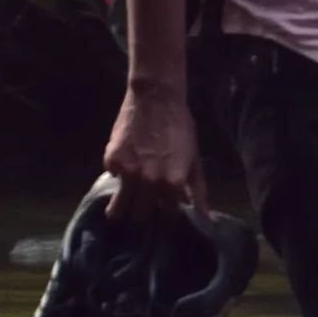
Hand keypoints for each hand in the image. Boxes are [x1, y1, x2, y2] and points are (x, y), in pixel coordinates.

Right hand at [103, 80, 205, 222]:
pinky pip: (110, 179)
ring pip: (117, 210)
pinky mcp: (111, 161)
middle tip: (142, 207)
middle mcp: (150, 183)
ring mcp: (128, 174)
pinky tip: (123, 165)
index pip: (167, 218)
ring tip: (120, 207)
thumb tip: (207, 219)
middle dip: (143, 215)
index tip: (162, 212)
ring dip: (119, 210)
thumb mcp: (194, 158)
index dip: (165, 216)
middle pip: (140, 218)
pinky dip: (116, 175)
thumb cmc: (180, 126)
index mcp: (173, 185)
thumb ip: (198, 190)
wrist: (157, 97)